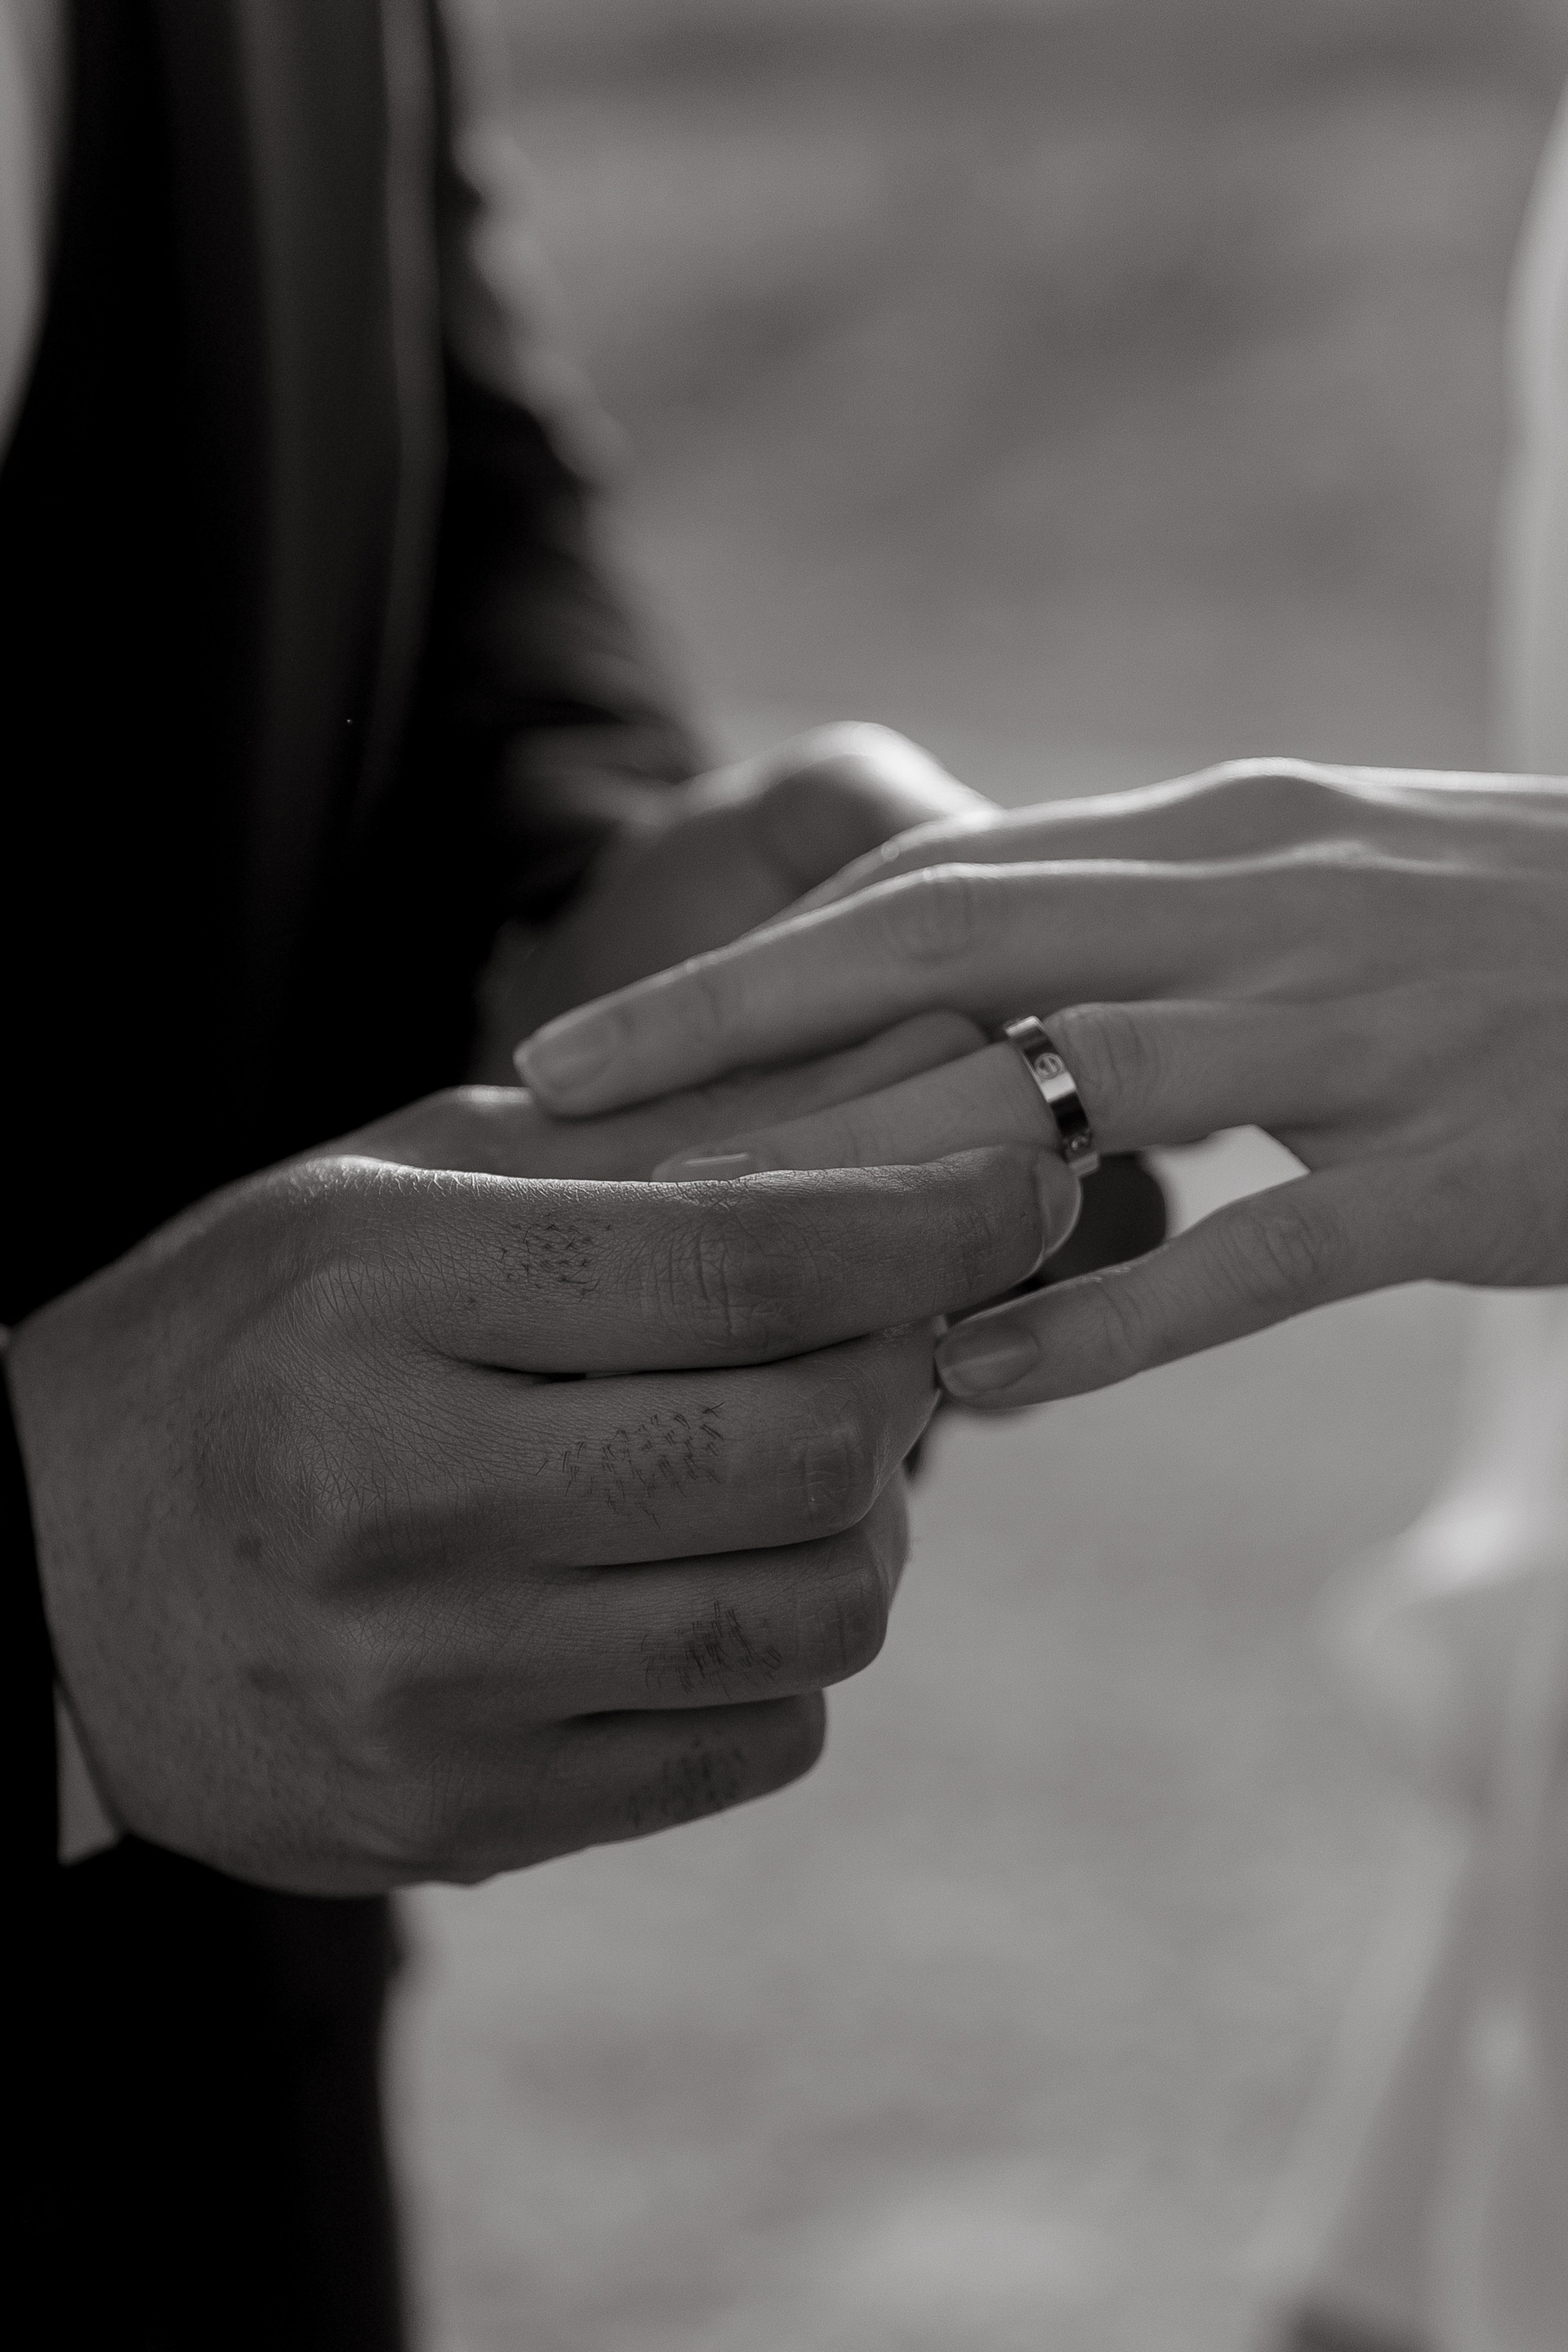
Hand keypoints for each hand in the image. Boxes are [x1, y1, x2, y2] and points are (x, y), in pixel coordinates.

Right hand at [9, 1027, 1072, 1892]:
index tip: (1030, 1174)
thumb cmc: (247, 1341)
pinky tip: (699, 1585)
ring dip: (855, 1524)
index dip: (932, 1214)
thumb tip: (918, 1073)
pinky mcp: (465, 1818)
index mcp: (387, 1298)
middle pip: (814, 1447)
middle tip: (876, 1337)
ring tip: (776, 1467)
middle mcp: (407, 1499)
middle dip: (900, 1377)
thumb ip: (655, 1141)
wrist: (32, 1581)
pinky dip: (783, 1652)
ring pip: (816, 1611)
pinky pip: (756, 1742)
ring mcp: (435, 1686)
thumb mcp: (401, 1193)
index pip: (748, 1256)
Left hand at [514, 760, 1567, 1399]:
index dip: (763, 954)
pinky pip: (1255, 1253)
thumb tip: (999, 995)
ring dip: (877, 1170)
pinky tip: (970, 1391)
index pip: (943, 878)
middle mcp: (1267, 904)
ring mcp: (1365, 1034)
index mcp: (1223, 835)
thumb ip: (1164, 933)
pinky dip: (1100, 1320)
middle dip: (738, 1016)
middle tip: (562, 1095)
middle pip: (949, 943)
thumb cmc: (1531, 936)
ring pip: (1071, 1089)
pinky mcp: (1462, 1170)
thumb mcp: (1329, 889)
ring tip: (707, 1254)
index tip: (621, 1023)